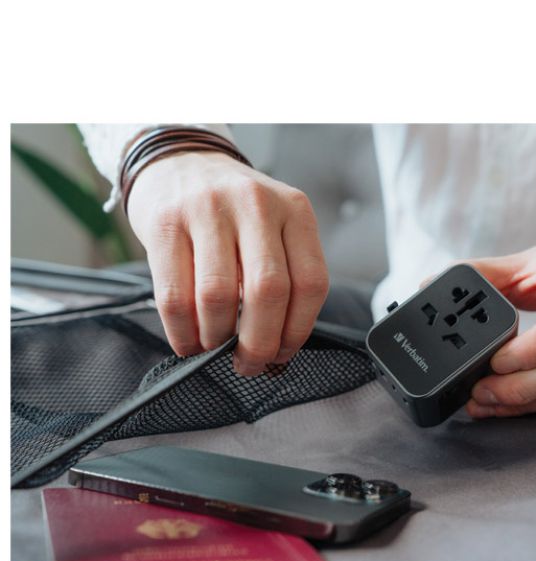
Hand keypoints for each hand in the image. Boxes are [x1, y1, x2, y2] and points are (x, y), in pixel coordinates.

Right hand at [127, 151, 328, 374]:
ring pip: (218, 296)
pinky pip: (174, 296)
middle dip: (259, 344)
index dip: (298, 331)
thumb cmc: (234, 211)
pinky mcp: (165, 223)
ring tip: (215, 349)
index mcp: (295, 211)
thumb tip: (277, 348)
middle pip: (268, 292)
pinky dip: (182, 332)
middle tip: (249, 364)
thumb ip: (283, 275)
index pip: (310, 283)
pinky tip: (189, 341)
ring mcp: (208, 210)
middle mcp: (256, 205)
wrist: (180, 162)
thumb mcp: (274, 227)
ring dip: (217, 340)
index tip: (282, 355)